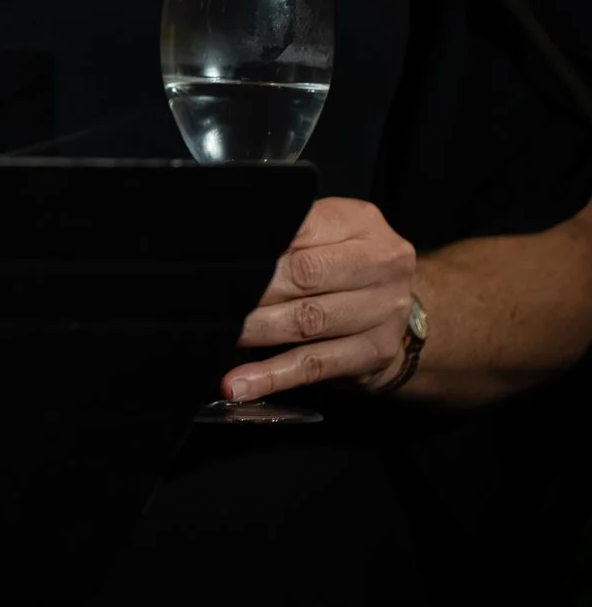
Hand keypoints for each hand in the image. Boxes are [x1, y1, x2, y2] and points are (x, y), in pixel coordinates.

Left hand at [223, 198, 416, 401]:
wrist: (396, 307)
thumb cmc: (341, 264)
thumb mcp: (321, 235)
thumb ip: (283, 237)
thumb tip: (222, 250)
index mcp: (360, 222)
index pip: (299, 228)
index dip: (256, 248)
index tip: (215, 261)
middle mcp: (381, 263)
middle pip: (304, 275)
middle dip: (252, 290)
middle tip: (208, 301)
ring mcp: (384, 309)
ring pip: (307, 321)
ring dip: (255, 332)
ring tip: (219, 337)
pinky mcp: (376, 351)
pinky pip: (315, 365)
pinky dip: (272, 376)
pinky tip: (241, 384)